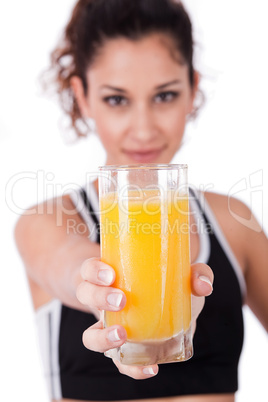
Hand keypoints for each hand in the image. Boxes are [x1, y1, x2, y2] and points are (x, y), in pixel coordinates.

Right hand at [76, 258, 212, 378]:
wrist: (169, 307)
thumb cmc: (169, 284)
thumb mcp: (183, 274)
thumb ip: (197, 274)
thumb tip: (202, 286)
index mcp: (111, 275)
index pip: (89, 268)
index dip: (94, 271)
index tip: (112, 274)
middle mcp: (103, 300)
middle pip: (85, 295)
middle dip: (99, 298)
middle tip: (121, 300)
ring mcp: (111, 327)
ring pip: (90, 335)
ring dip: (102, 337)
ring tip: (123, 336)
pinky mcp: (125, 349)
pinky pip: (118, 362)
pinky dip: (132, 368)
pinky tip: (151, 368)